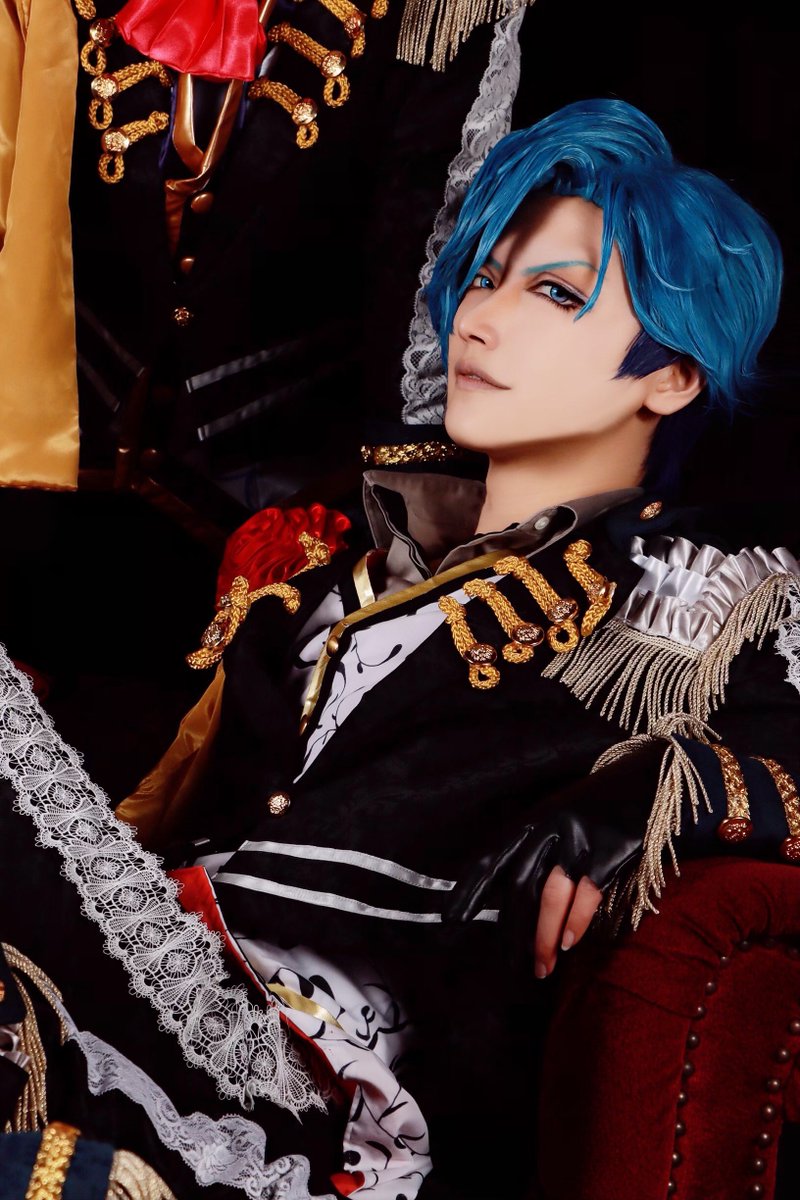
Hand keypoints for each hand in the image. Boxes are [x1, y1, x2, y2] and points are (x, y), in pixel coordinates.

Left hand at [445, 740, 666, 973]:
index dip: (470, 890)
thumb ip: (536, 851)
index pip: (492, 858)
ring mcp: (582, 838)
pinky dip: (576, 922)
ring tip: (541, 966)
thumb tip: (510, 900)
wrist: (648, 776)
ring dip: (544, 937)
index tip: (451, 919)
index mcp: (532, 819)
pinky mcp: (613, 850)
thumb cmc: (597, 805)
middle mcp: (552, 826)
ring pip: (552, 895)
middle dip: (513, 931)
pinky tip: (567, 943)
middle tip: (509, 965)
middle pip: (522, 886)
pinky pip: (588, 894)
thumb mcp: (558, 816)